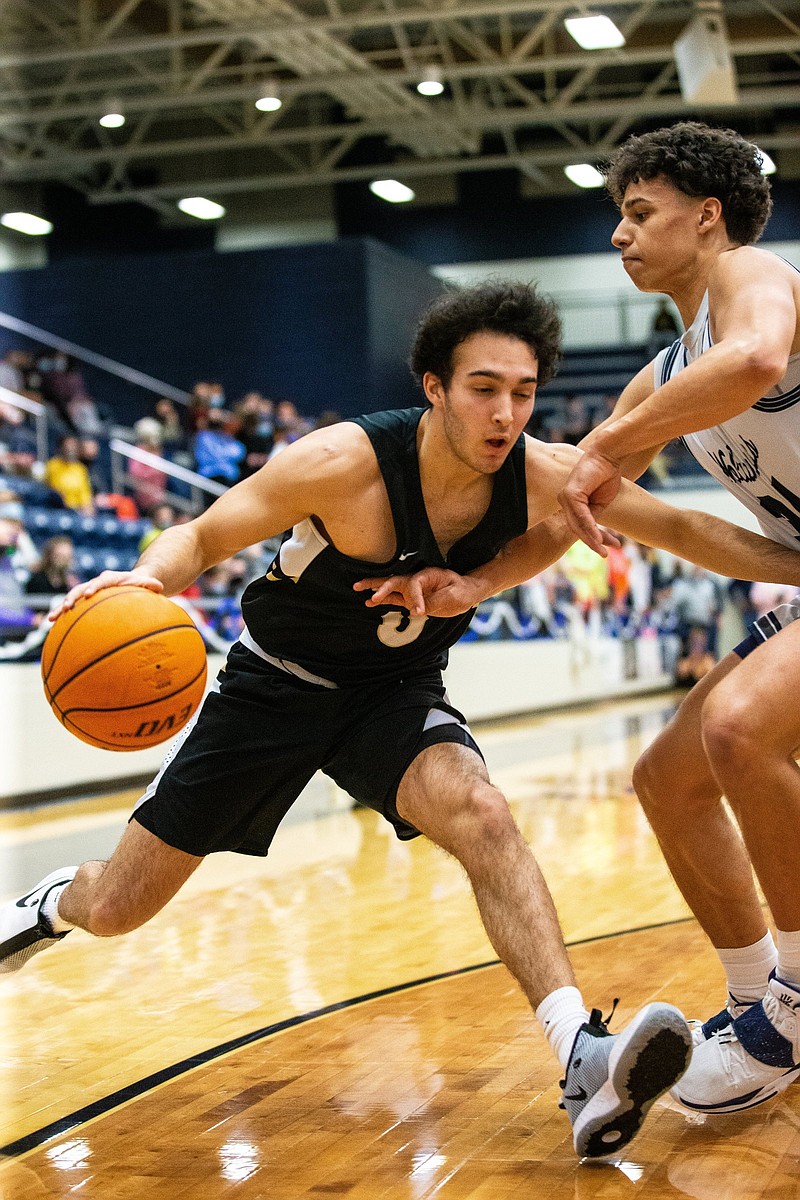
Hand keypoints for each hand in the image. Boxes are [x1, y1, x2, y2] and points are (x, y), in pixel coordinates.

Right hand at [49, 570, 163, 621]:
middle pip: (81, 588)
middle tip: (67, 607)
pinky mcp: (84, 600)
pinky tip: (52, 625)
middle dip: (73, 597)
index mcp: (111, 578)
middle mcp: (97, 583)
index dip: (94, 586)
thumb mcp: (146, 583)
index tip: (88, 594)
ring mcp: (88, 591)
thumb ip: (150, 584)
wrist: (130, 581)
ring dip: (62, 607)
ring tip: (52, 618)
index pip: (101, 581)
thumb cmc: (139, 585)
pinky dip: (62, 614)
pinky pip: (72, 607)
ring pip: (72, 598)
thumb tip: (160, 586)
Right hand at [353, 567, 481, 616]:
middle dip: (380, 587)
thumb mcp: (454, 596)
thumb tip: (418, 610)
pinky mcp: (410, 598)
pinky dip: (381, 600)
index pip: (414, 585)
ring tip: (356, 588)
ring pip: (389, 587)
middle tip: (368, 594)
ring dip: (374, 589)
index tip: (420, 612)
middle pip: (394, 580)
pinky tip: (368, 603)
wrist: (466, 592)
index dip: (414, 599)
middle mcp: (416, 580)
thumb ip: (435, 601)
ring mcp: (412, 589)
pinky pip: (393, 598)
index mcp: (427, 575)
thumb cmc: (462, 591)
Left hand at [558, 450, 622, 556]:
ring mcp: (565, 497)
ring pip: (578, 524)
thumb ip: (593, 516)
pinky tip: (598, 538)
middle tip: (604, 555)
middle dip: (591, 543)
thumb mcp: (601, 502)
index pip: (579, 526)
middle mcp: (564, 500)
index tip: (608, 549)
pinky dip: (590, 528)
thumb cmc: (606, 476)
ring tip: (602, 551)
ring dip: (591, 539)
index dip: (593, 539)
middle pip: (576, 528)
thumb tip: (593, 534)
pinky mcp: (570, 494)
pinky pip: (581, 516)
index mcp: (570, 503)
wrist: (608, 456)